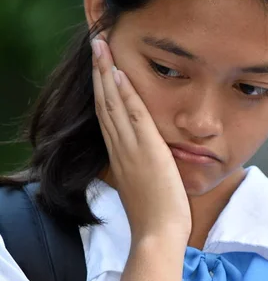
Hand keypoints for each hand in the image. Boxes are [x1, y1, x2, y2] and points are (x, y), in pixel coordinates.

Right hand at [92, 38, 190, 243]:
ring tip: (101, 47)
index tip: (101, 71)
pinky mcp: (145, 150)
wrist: (157, 234)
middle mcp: (119, 150)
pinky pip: (133, 115)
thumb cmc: (155, 217)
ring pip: (113, 105)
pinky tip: (119, 73)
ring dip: (107, 74)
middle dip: (99, 74)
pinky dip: (124, 93)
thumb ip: (141, 170)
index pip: (107, 119)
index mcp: (119, 158)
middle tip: (96, 47)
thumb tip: (147, 162)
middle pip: (104, 105)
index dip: (102, 93)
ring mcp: (130, 149)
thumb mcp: (143, 188)